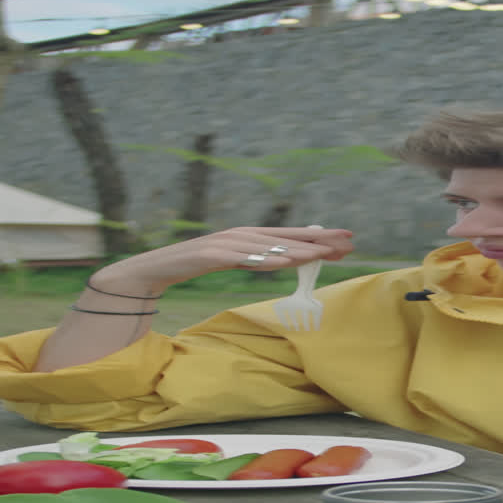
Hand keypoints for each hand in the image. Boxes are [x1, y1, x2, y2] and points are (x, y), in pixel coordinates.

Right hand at [88, 227, 354, 295]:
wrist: (154, 267)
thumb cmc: (198, 264)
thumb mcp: (236, 261)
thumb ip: (260, 258)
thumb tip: (289, 260)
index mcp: (249, 236)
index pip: (291, 235)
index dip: (320, 236)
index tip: (349, 238)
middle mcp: (241, 234)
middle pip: (286, 236)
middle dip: (318, 240)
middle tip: (349, 242)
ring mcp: (226, 242)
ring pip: (268, 246)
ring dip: (297, 248)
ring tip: (323, 253)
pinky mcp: (211, 254)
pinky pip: (242, 258)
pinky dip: (263, 258)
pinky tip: (283, 261)